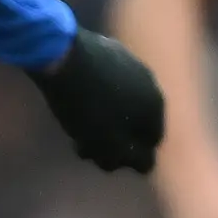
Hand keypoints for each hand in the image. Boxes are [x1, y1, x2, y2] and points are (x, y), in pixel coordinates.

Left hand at [32, 30, 164, 171]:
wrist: (63, 56)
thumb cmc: (86, 107)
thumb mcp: (108, 143)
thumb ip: (131, 157)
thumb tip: (146, 165)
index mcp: (155, 107)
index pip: (151, 143)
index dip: (128, 155)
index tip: (103, 157)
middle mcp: (151, 84)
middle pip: (136, 121)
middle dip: (114, 137)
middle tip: (85, 145)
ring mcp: (133, 65)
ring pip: (122, 102)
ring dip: (104, 118)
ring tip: (76, 126)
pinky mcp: (111, 51)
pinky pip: (109, 83)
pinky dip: (98, 96)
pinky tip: (76, 100)